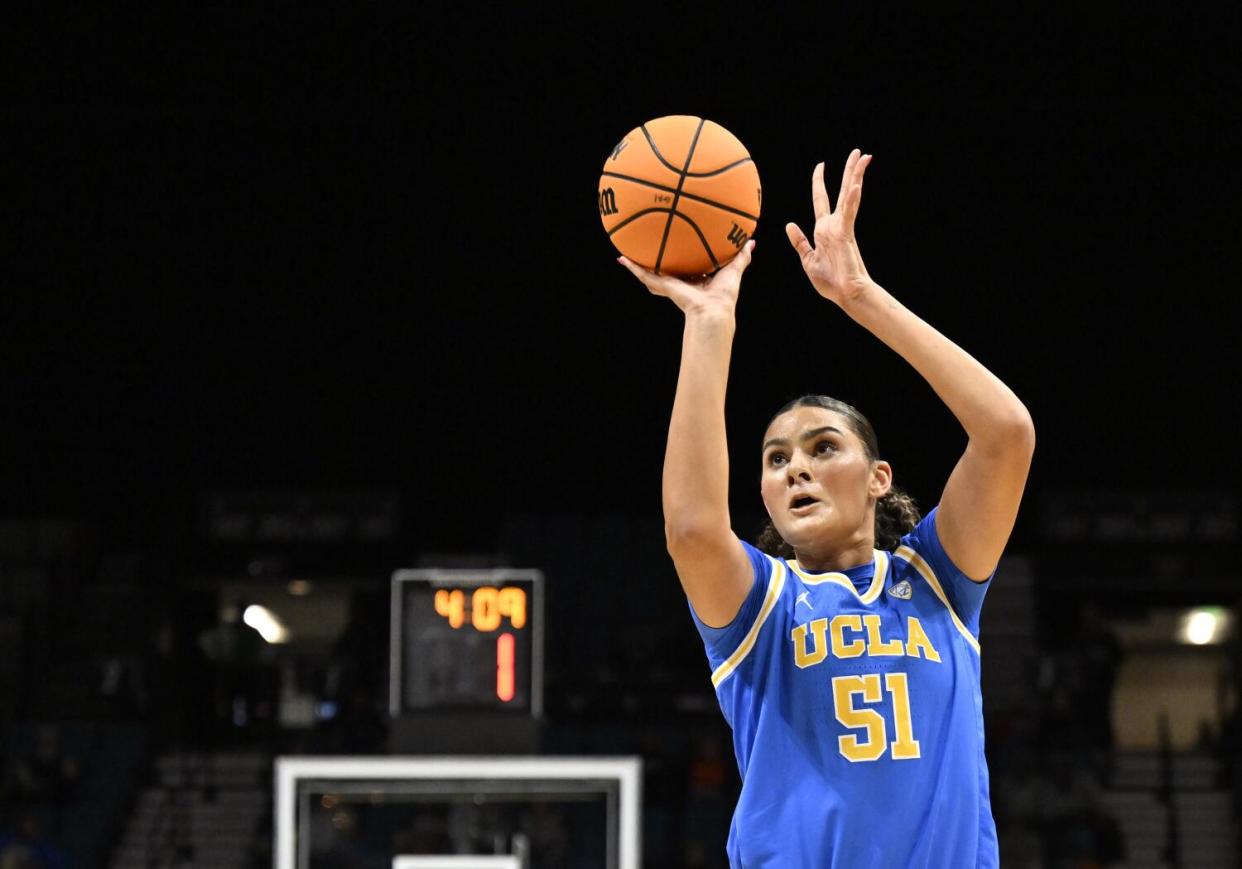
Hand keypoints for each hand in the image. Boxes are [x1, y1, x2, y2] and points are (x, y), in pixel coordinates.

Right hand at [618, 239, 755, 317]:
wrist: (712, 310)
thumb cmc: (725, 295)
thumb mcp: (734, 269)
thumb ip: (741, 256)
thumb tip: (751, 242)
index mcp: (697, 280)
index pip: (688, 267)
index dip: (683, 257)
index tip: (679, 247)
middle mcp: (681, 282)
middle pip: (667, 270)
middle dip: (658, 261)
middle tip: (648, 248)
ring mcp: (670, 285)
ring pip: (651, 273)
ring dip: (638, 265)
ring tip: (626, 254)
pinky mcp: (662, 286)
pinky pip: (644, 274)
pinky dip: (632, 267)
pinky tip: (622, 258)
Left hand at [786, 149, 873, 305]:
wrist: (844, 294)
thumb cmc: (829, 281)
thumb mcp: (807, 259)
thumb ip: (800, 242)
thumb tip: (789, 224)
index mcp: (824, 229)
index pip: (821, 199)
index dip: (819, 182)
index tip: (821, 165)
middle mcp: (835, 224)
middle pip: (842, 191)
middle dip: (849, 170)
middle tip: (858, 152)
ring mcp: (842, 227)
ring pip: (850, 196)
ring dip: (856, 175)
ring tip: (864, 157)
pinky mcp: (846, 235)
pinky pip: (849, 213)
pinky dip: (851, 199)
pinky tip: (856, 184)